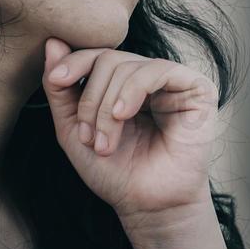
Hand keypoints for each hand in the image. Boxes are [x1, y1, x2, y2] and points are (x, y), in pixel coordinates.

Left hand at [42, 38, 219, 225]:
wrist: (147, 206)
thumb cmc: (114, 172)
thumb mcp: (74, 130)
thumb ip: (61, 89)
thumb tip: (53, 42)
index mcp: (124, 85)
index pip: (97, 56)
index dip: (75, 62)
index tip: (56, 80)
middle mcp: (150, 78)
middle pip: (109, 59)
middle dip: (91, 99)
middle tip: (89, 137)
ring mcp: (174, 82)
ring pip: (128, 67)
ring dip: (107, 106)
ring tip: (105, 142)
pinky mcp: (196, 88)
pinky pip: (158, 71)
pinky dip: (133, 91)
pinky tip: (123, 116)